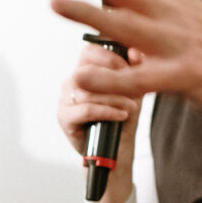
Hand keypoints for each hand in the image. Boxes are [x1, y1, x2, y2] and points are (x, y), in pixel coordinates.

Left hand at [46, 0, 201, 122]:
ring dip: (88, 13)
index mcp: (176, 3)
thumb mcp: (197, 24)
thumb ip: (162, 20)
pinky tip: (83, 74)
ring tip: (55, 3)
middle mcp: (174, 16)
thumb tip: (130, 23)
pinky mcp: (186, 75)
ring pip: (126, 24)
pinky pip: (139, 77)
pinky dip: (109, 77)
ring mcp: (179, 44)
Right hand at [57, 45, 143, 202]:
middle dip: (113, 76)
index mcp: (85, 71)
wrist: (117, 152)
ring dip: (115, 99)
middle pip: (86, 68)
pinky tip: (121, 115)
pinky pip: (85, 109)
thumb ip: (135, 70)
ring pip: (87, 91)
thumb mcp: (134, 90)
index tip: (129, 66)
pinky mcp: (65, 118)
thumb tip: (137, 52)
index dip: (110, 55)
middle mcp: (72, 83)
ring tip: (131, 107)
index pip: (89, 50)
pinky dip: (107, 111)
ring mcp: (65, 100)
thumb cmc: (123, 120)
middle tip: (132, 86)